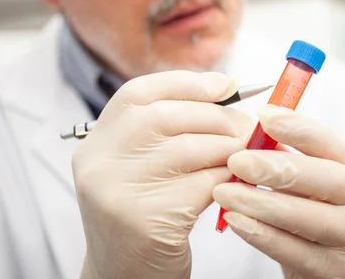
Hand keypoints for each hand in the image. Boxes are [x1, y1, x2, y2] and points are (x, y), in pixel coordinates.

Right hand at [72, 71, 253, 278]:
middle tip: (247, 128)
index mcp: (98, 140)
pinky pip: (203, 184)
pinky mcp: (144, 219)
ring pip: (191, 148)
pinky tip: (235, 184)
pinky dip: (228, 180)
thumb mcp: (141, 165)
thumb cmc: (145, 213)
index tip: (227, 85)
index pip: (140, 93)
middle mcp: (99, 160)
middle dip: (218, 117)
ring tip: (245, 156)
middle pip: (168, 116)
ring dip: (229, 149)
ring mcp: (116, 189)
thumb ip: (169, 130)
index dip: (188, 84)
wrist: (124, 277)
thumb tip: (226, 90)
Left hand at [213, 104, 344, 278]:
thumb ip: (291, 165)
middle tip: (237, 160)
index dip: (299, 127)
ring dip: (261, 202)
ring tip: (225, 192)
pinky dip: (262, 235)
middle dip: (276, 167)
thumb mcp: (315, 192)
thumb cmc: (318, 226)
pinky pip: (295, 252)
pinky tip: (236, 221)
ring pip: (308, 218)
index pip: (333, 144)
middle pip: (327, 180)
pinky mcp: (340, 275)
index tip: (264, 115)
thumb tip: (249, 133)